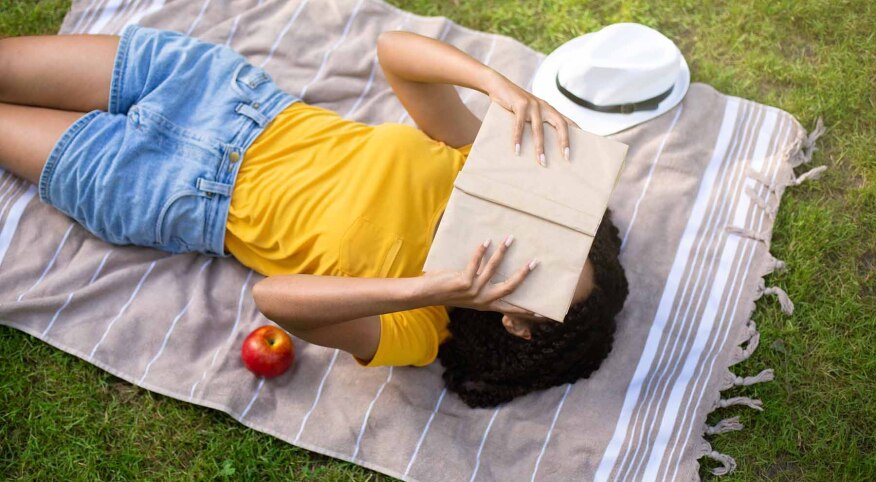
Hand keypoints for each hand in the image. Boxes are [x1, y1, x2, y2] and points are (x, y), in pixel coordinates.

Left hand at [419, 236, 538, 314]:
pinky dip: (481, 251)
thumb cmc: (447, 290)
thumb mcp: (469, 291)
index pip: (510, 308)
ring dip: (502, 252)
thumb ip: (481, 283)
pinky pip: (475, 263)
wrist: (426, 294)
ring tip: (510, 239)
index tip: (541, 312)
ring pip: (493, 269)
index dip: (525, 310)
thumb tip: (493, 263)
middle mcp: (482, 300)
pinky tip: (485, 241)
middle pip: (509, 287)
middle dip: (523, 274)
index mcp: (485, 305)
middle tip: (535, 261)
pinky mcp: (463, 283)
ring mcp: (473, 291)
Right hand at [486, 72, 580, 165]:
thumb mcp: (529, 111)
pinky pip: (519, 125)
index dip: (576, 132)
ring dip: (540, 147)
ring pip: (539, 129)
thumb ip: (536, 121)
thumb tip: (539, 144)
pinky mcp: (520, 104)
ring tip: (541, 162)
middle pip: (560, 124)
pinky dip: (518, 139)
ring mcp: (533, 105)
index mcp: (549, 109)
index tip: (583, 145)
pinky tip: (517, 150)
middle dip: (564, 141)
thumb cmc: (513, 103)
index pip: (567, 121)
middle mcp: (544, 106)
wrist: (498, 84)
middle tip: (566, 157)